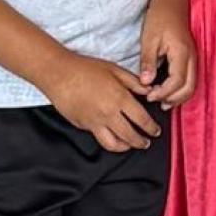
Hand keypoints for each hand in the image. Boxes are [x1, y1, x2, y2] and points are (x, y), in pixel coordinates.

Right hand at [42, 54, 163, 152]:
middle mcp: (108, 114)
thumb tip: (149, 91)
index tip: (155, 131)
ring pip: (114, 144)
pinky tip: (112, 136)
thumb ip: (134, 82)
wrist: (59, 74)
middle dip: (141, 142)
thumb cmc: (85, 68)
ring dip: (125, 147)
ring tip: (130, 145)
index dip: (151, 128)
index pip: (142, 119)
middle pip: (130, 136)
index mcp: (119, 98)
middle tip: (146, 142)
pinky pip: (99, 137)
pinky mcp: (83, 126)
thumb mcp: (114, 69)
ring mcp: (94, 123)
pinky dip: (108, 139)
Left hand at [139, 0, 196, 108]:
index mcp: (182, 53)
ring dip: (179, 96)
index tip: (149, 95)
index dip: (163, 93)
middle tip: (156, 102)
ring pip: (193, 84)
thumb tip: (146, 82)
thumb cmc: (160, 16)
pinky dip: (182, 88)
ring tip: (163, 101)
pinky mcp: (191, 56)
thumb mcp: (149, 39)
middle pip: (189, 88)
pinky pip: (191, 77)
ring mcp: (194, 56)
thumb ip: (148, 62)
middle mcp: (192, 57)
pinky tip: (169, 90)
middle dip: (174, 99)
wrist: (171, 0)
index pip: (177, 82)